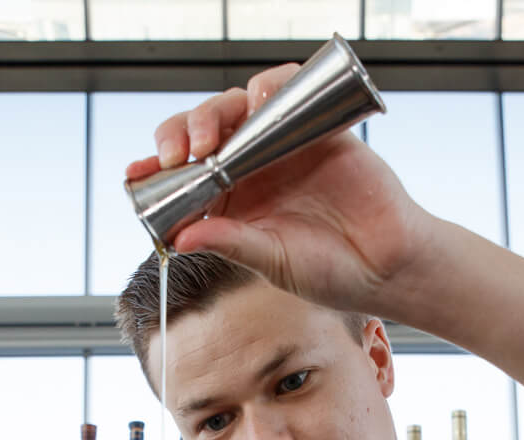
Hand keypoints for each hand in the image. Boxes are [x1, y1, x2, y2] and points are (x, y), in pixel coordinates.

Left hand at [129, 65, 444, 320]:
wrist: (388, 265)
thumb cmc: (330, 271)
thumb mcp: (272, 261)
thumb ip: (232, 243)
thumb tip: (181, 239)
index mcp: (231, 201)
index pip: (184, 174)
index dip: (157, 168)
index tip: (135, 172)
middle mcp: (251, 167)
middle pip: (204, 132)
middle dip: (182, 133)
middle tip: (181, 153)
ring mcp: (282, 144)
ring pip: (238, 107)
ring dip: (217, 111)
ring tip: (213, 135)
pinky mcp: (316, 127)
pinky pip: (287, 90)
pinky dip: (271, 84)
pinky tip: (260, 99)